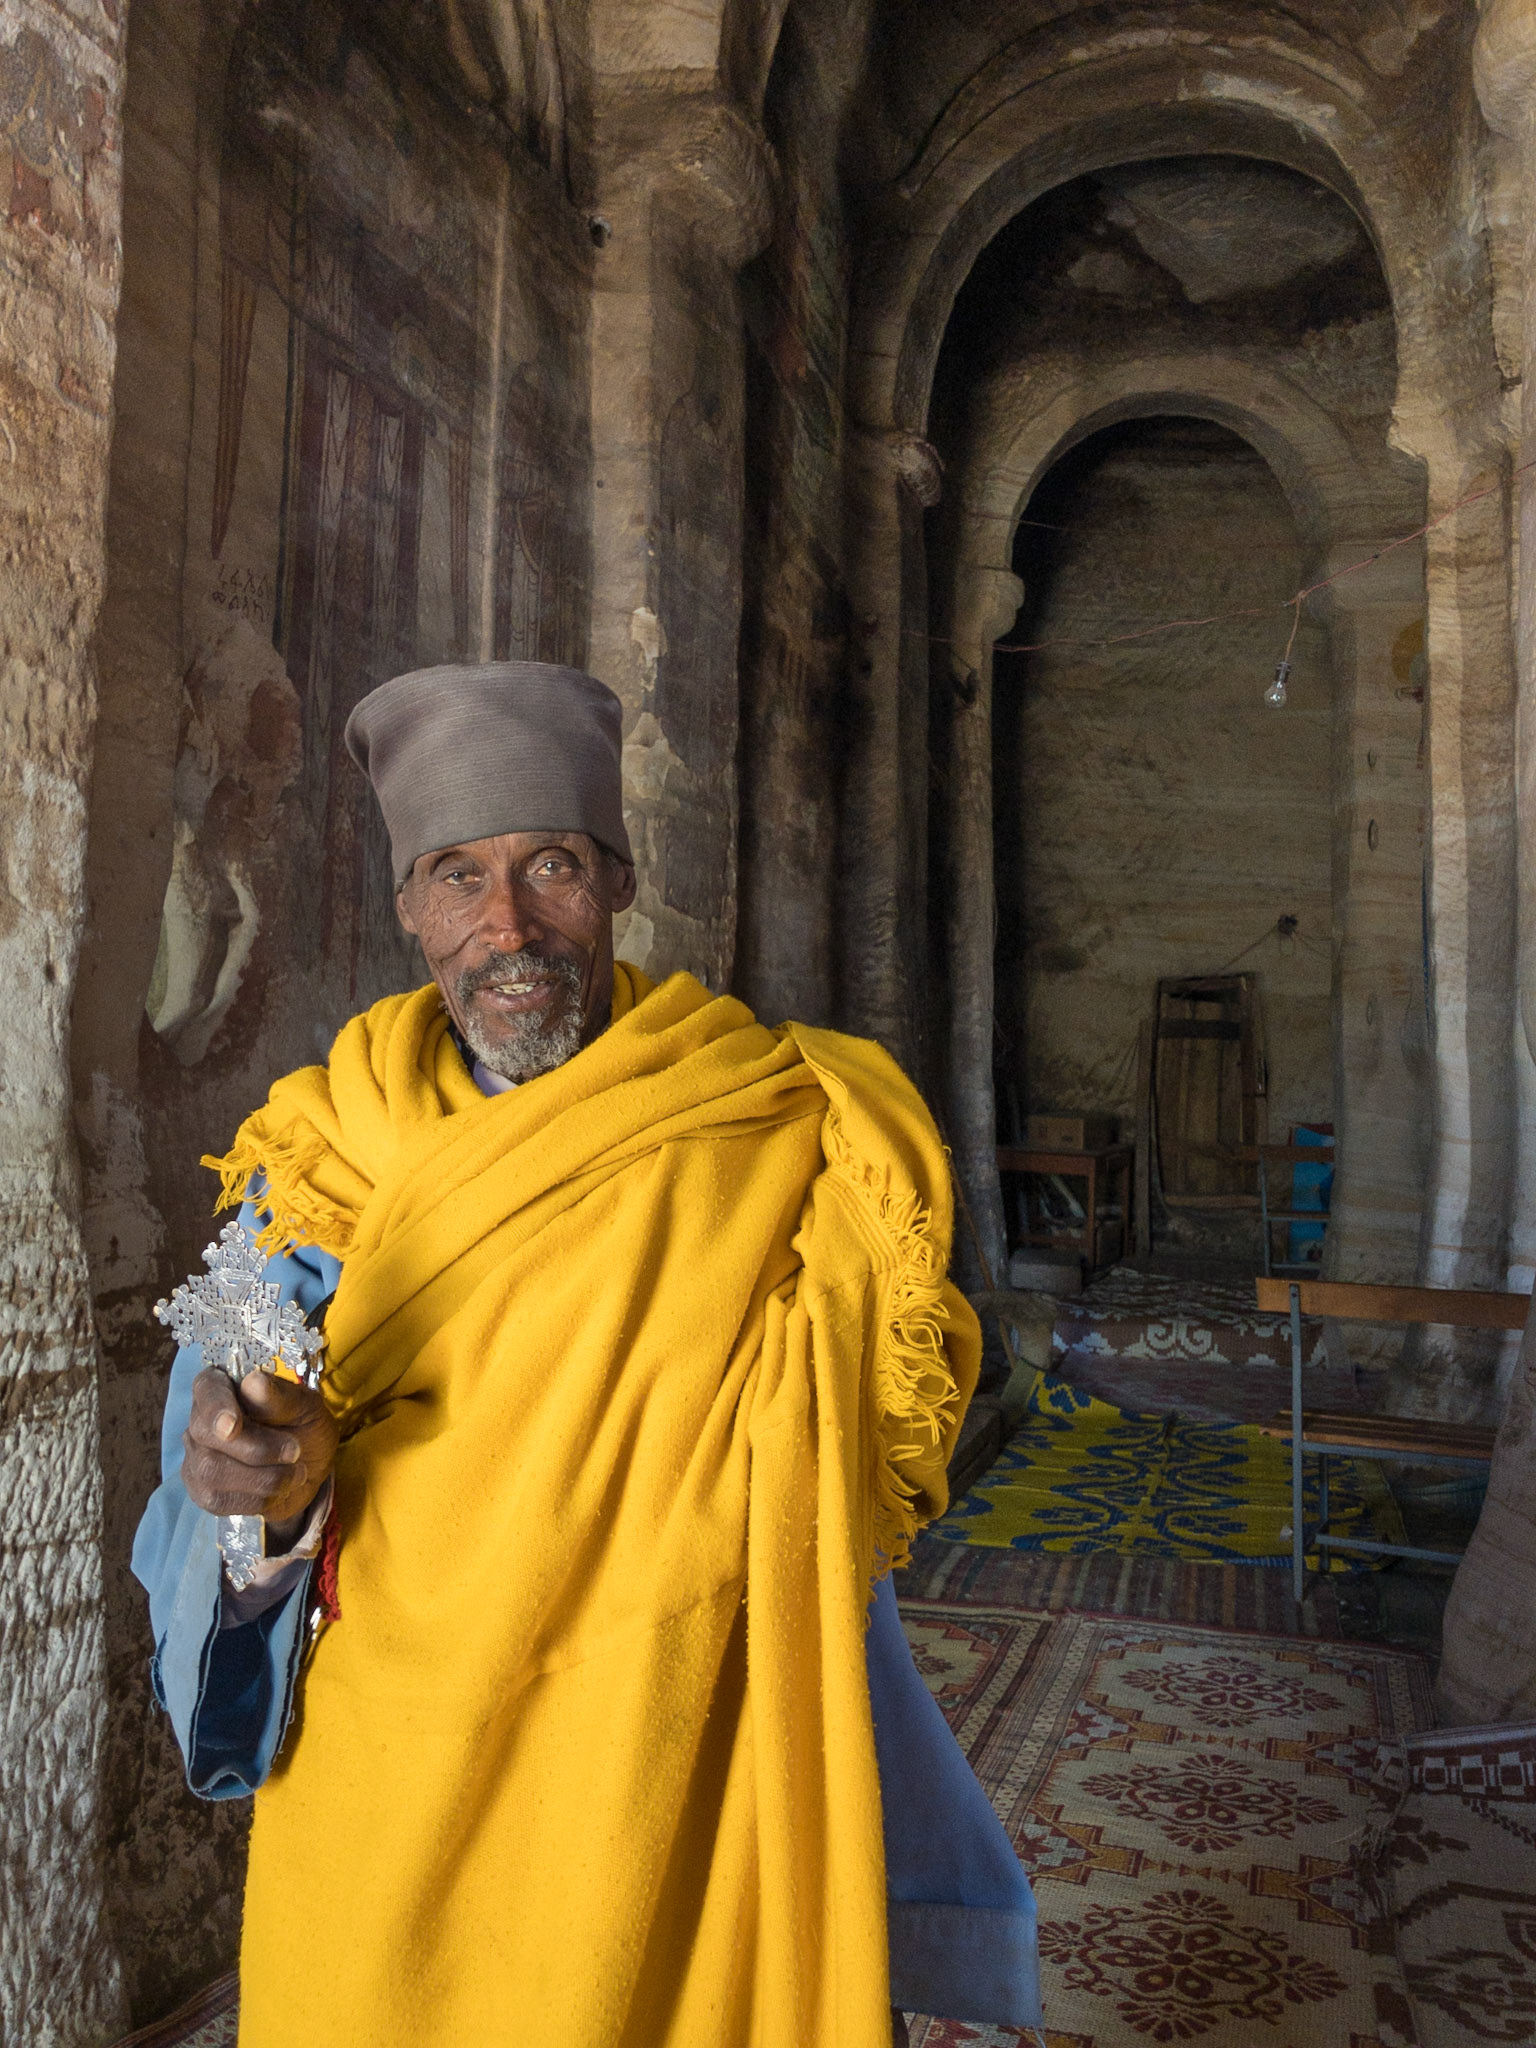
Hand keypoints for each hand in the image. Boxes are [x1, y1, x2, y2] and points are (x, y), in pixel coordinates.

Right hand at [182, 1368, 338, 1551]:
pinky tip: (278, 1489)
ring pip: (211, 1471)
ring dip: (263, 1477)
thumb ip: (280, 1396)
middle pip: (206, 1434)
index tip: (232, 1425)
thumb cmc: (303, 1426)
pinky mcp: (202, 1491)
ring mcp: (196, 1457)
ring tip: (295, 1472)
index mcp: (223, 1386)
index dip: (216, 1407)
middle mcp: (200, 1420)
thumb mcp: (305, 1407)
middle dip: (256, 1448)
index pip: (207, 1389)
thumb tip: (253, 1382)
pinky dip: (257, 1498)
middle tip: (295, 1451)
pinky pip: (219, 1500)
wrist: (308, 1468)